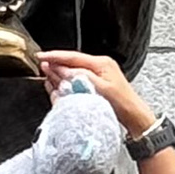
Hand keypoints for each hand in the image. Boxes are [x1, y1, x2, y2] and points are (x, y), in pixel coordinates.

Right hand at [38, 50, 153, 139]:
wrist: (134, 117)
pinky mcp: (97, 83)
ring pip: (74, 69)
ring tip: (46, 72)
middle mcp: (100, 66)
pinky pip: (78, 77)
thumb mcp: (101, 89)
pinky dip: (67, 79)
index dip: (55, 56)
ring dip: (60, 71)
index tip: (41, 57)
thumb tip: (63, 70)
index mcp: (102, 63)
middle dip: (56, 62)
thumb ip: (82, 77)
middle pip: (72, 61)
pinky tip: (59, 82)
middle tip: (40, 64)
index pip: (73, 57)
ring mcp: (99, 74)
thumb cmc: (123, 104)